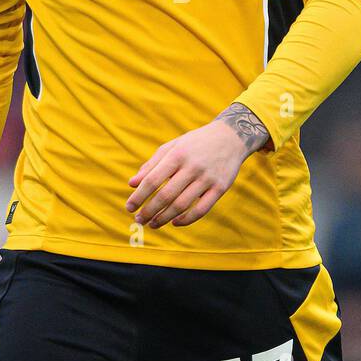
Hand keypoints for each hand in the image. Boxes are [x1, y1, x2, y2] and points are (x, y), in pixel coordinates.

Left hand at [125, 112, 263, 228]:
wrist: (231, 136)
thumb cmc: (195, 143)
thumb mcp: (172, 147)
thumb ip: (151, 165)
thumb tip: (132, 184)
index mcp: (177, 155)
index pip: (153, 180)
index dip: (139, 196)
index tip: (129, 207)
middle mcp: (192, 166)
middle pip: (166, 195)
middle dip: (149, 211)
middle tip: (139, 219)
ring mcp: (207, 178)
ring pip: (182, 205)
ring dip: (164, 218)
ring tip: (153, 224)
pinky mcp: (220, 188)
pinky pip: (202, 209)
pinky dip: (187, 219)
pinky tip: (175, 222)